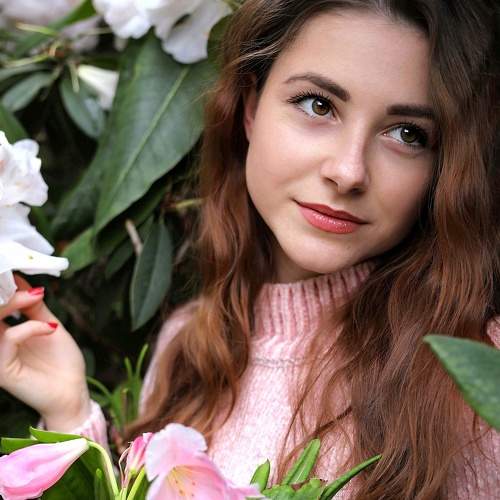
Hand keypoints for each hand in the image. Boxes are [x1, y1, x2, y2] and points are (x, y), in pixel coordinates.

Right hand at [0, 274, 90, 430]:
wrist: (73, 391)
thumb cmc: (62, 361)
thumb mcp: (50, 325)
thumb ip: (34, 307)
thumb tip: (22, 280)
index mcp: (5, 333)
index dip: (2, 287)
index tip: (15, 270)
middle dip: (6, 293)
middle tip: (28, 288)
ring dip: (13, 304)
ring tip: (34, 298)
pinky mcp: (2, 370)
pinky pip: (9, 340)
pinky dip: (29, 327)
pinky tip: (48, 328)